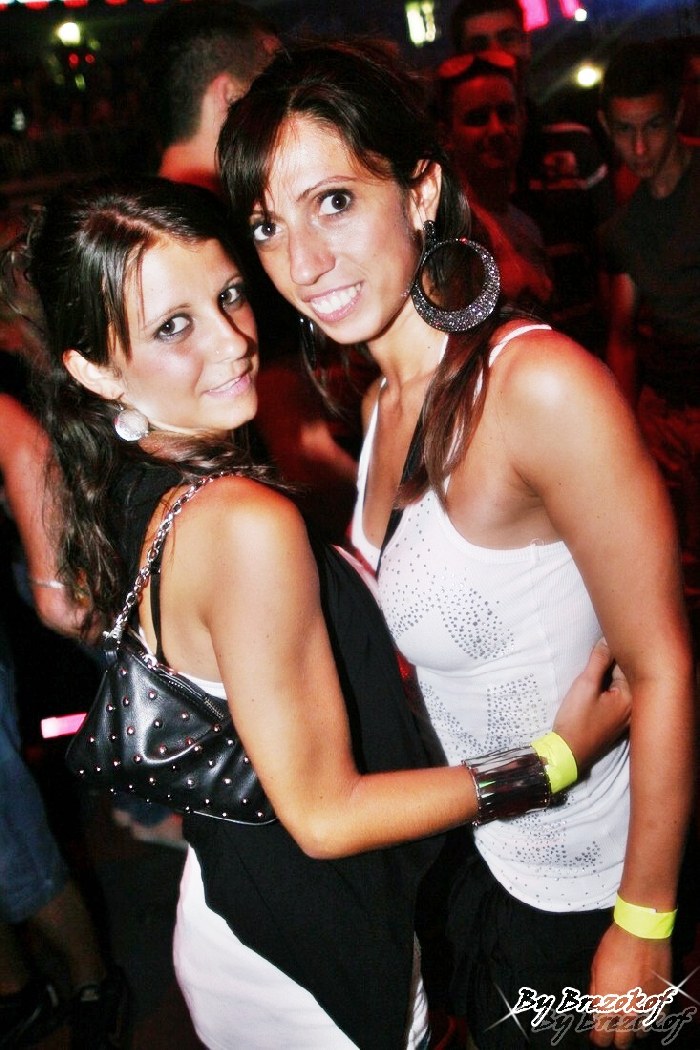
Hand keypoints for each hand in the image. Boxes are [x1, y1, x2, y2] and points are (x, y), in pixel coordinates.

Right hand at [552, 639, 630, 771]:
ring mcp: (626, 716)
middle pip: (625, 674)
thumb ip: (599, 660)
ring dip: (608, 674)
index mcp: (631, 697)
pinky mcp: (616, 722)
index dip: (612, 650)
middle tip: (595, 652)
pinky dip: (607, 687)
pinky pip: (616, 696)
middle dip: (612, 662)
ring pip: (620, 685)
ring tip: (593, 666)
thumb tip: (608, 638)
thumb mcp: (585, 685)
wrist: (567, 753)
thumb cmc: (577, 720)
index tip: (600, 642)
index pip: (626, 664)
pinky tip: (595, 685)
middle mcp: (634, 707)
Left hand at [588, 923, 673, 1046]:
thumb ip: (596, 992)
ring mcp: (646, 1008)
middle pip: (623, 1041)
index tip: (597, 1035)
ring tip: (631, 1019)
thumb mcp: (595, 967)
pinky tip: (646, 1010)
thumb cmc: (614, 946)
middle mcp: (627, 1011)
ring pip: (641, 1032)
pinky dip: (652, 1017)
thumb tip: (597, 1005)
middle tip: (614, 1031)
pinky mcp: (662, 1001)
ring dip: (635, 1028)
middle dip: (616, 1038)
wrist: (640, 933)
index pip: (602, 1036)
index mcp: (606, 1004)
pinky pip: (658, 1019)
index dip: (599, 1037)